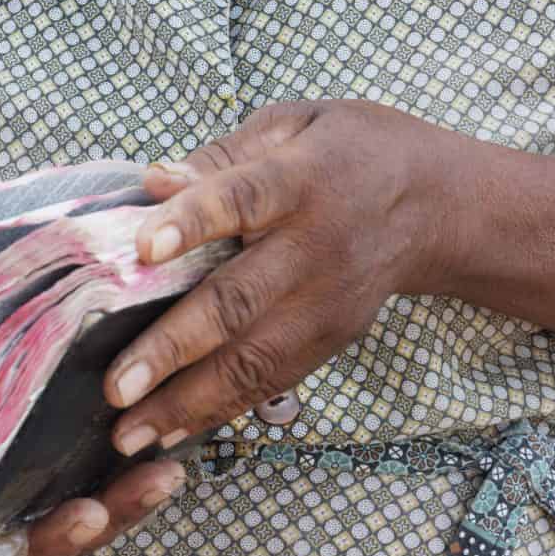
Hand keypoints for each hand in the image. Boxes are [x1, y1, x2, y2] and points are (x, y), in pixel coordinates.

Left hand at [104, 100, 460, 453]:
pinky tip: (171, 432)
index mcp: (301, 179)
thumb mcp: (295, 123)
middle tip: (117, 384)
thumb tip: (153, 181)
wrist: (437, 203)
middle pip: (240, 300)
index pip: (244, 199)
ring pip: (253, 359)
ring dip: (188, 401)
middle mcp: (315, 248)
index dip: (192, 222)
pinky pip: (272, 380)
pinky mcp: (333, 338)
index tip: (141, 248)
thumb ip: (223, 155)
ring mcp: (326, 302)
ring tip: (130, 431)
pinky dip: (221, 410)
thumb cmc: (349, 150)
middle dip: (174, 347)